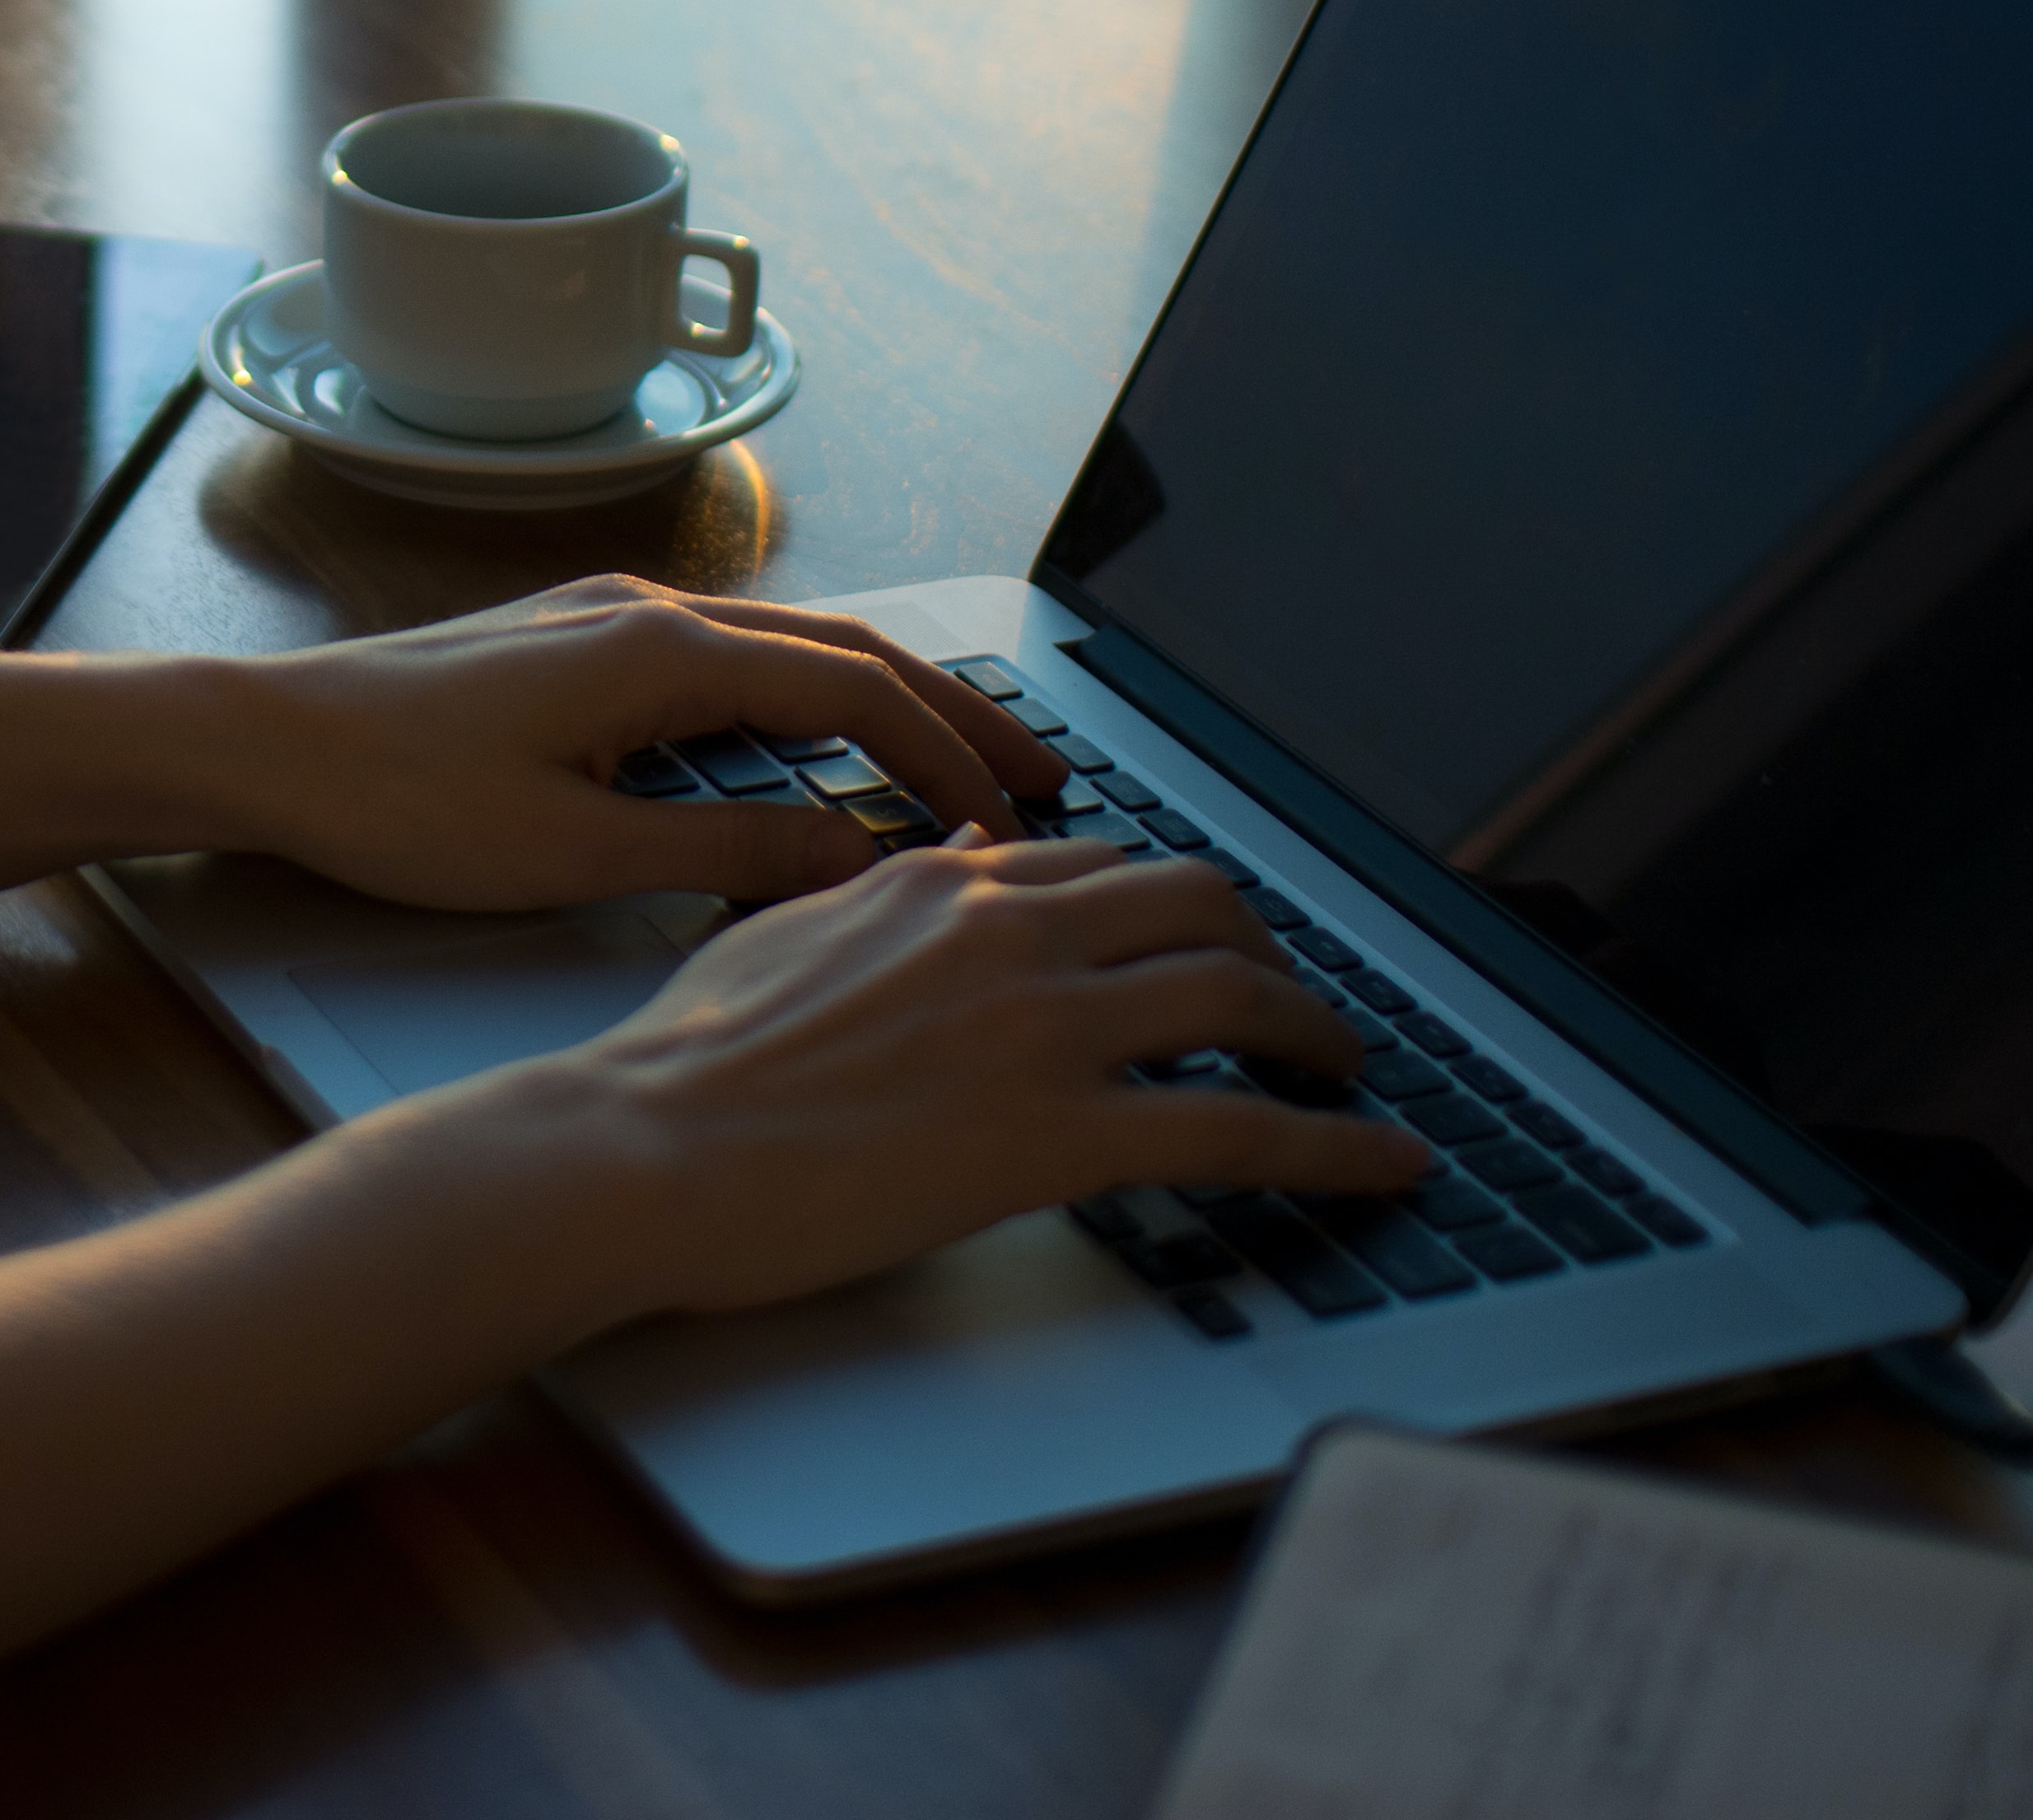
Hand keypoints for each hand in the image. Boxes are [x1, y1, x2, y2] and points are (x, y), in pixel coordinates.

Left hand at [189, 576, 1077, 915]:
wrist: (265, 742)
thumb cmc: (395, 799)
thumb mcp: (572, 853)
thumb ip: (724, 855)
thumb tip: (856, 860)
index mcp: (661, 652)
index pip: (854, 693)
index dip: (948, 758)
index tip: (1014, 825)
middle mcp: (649, 612)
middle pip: (845, 649)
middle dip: (953, 710)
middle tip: (1044, 773)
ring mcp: (609, 618)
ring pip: (790, 646)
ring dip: (884, 698)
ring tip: (959, 761)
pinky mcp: (575, 642)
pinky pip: (730, 656)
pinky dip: (807, 696)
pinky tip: (823, 746)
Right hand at [503, 836, 1432, 1319]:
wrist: (645, 1149)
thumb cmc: (684, 1064)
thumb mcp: (781, 935)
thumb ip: (874, 901)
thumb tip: (937, 869)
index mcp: (940, 886)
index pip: (1103, 865)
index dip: (1175, 905)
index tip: (1204, 939)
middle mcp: (1008, 931)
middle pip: (1200, 904)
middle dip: (1270, 948)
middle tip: (1292, 1001)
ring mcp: (1043, 1028)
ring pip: (1242, 996)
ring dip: (1321, 1036)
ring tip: (1351, 1075)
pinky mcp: (1061, 1133)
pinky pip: (1242, 1129)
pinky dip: (1337, 1148)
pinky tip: (1387, 1166)